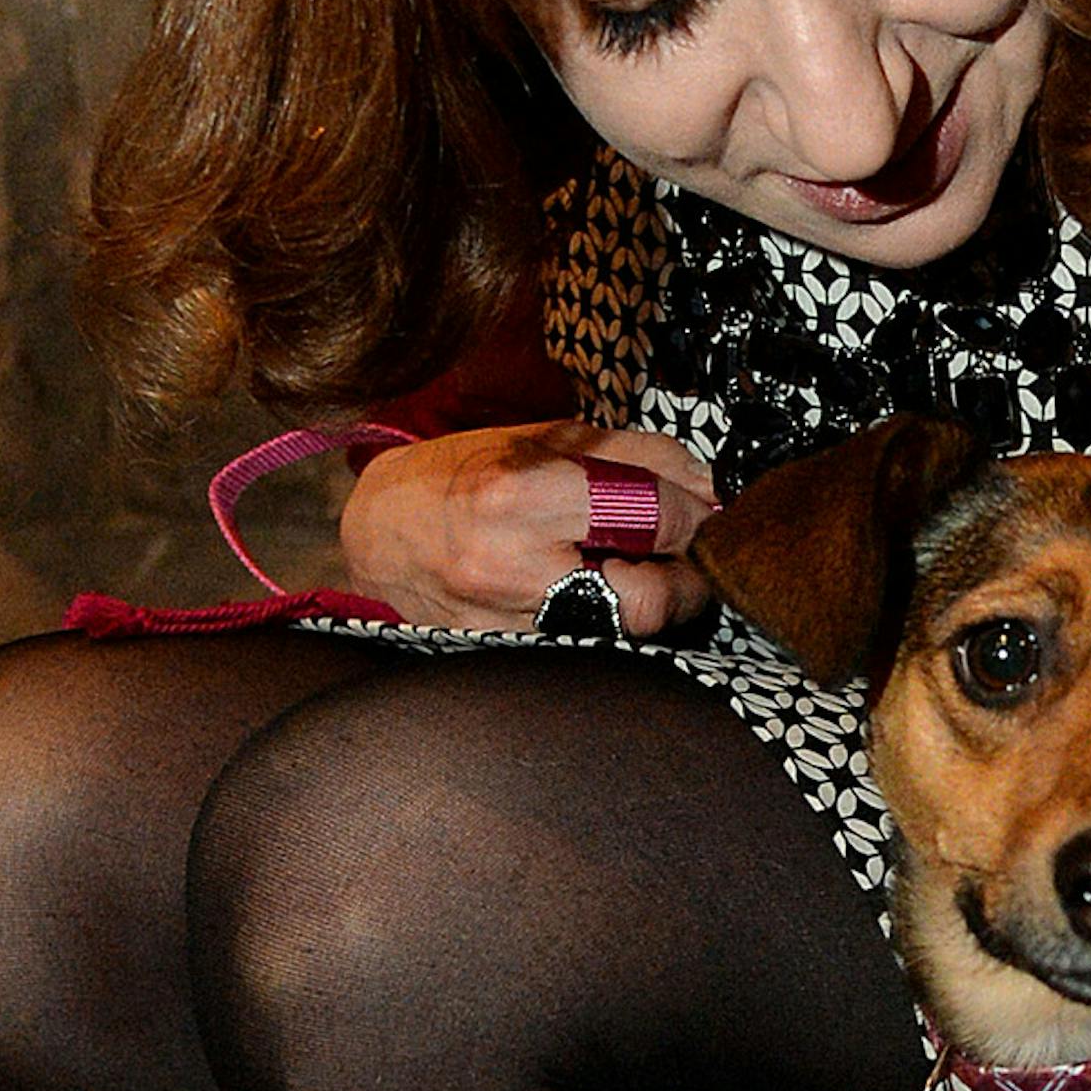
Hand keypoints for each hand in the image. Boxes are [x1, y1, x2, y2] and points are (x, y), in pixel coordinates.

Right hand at [339, 423, 717, 634]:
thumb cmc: (464, 472)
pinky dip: (612, 620)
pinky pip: (590, 644)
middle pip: (650, 601)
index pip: (652, 518)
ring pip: (625, 633)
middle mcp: (512, 567)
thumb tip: (710, 486)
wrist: (380, 530)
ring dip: (652, 603)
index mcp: (523, 496)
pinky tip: (600, 592)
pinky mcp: (507, 653)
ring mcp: (507, 622)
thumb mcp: (550, 437)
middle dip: (687, 581)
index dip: (698, 515)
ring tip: (640, 569)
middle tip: (687, 556)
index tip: (708, 511)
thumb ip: (638, 456)